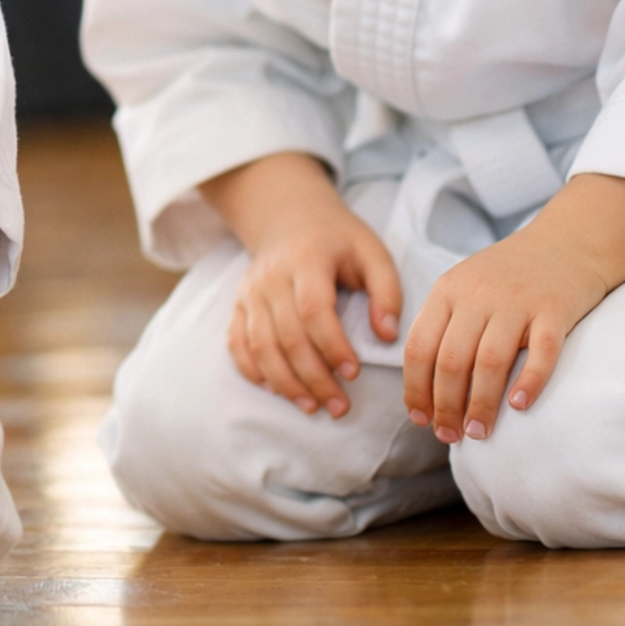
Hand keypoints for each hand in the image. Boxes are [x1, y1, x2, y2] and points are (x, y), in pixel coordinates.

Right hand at [208, 153, 402, 417]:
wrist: (291, 218)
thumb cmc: (338, 240)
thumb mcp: (372, 252)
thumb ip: (386, 291)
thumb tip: (387, 335)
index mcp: (306, 260)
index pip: (313, 310)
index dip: (332, 346)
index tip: (354, 372)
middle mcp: (271, 277)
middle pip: (287, 335)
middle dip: (314, 377)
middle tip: (340, 407)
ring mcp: (250, 291)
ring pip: (260, 345)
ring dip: (285, 382)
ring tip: (313, 407)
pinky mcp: (239, 304)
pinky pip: (237, 343)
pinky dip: (252, 370)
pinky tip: (276, 390)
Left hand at [402, 220, 602, 442]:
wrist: (565, 242)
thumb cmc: (507, 276)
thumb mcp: (464, 288)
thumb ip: (443, 327)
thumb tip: (424, 392)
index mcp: (448, 290)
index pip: (419, 346)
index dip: (415, 388)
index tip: (419, 419)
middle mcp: (478, 294)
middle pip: (451, 359)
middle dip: (445, 406)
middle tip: (450, 436)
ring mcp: (518, 301)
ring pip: (490, 360)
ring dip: (481, 403)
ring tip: (479, 432)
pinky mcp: (554, 309)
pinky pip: (541, 350)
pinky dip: (529, 380)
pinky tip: (519, 405)